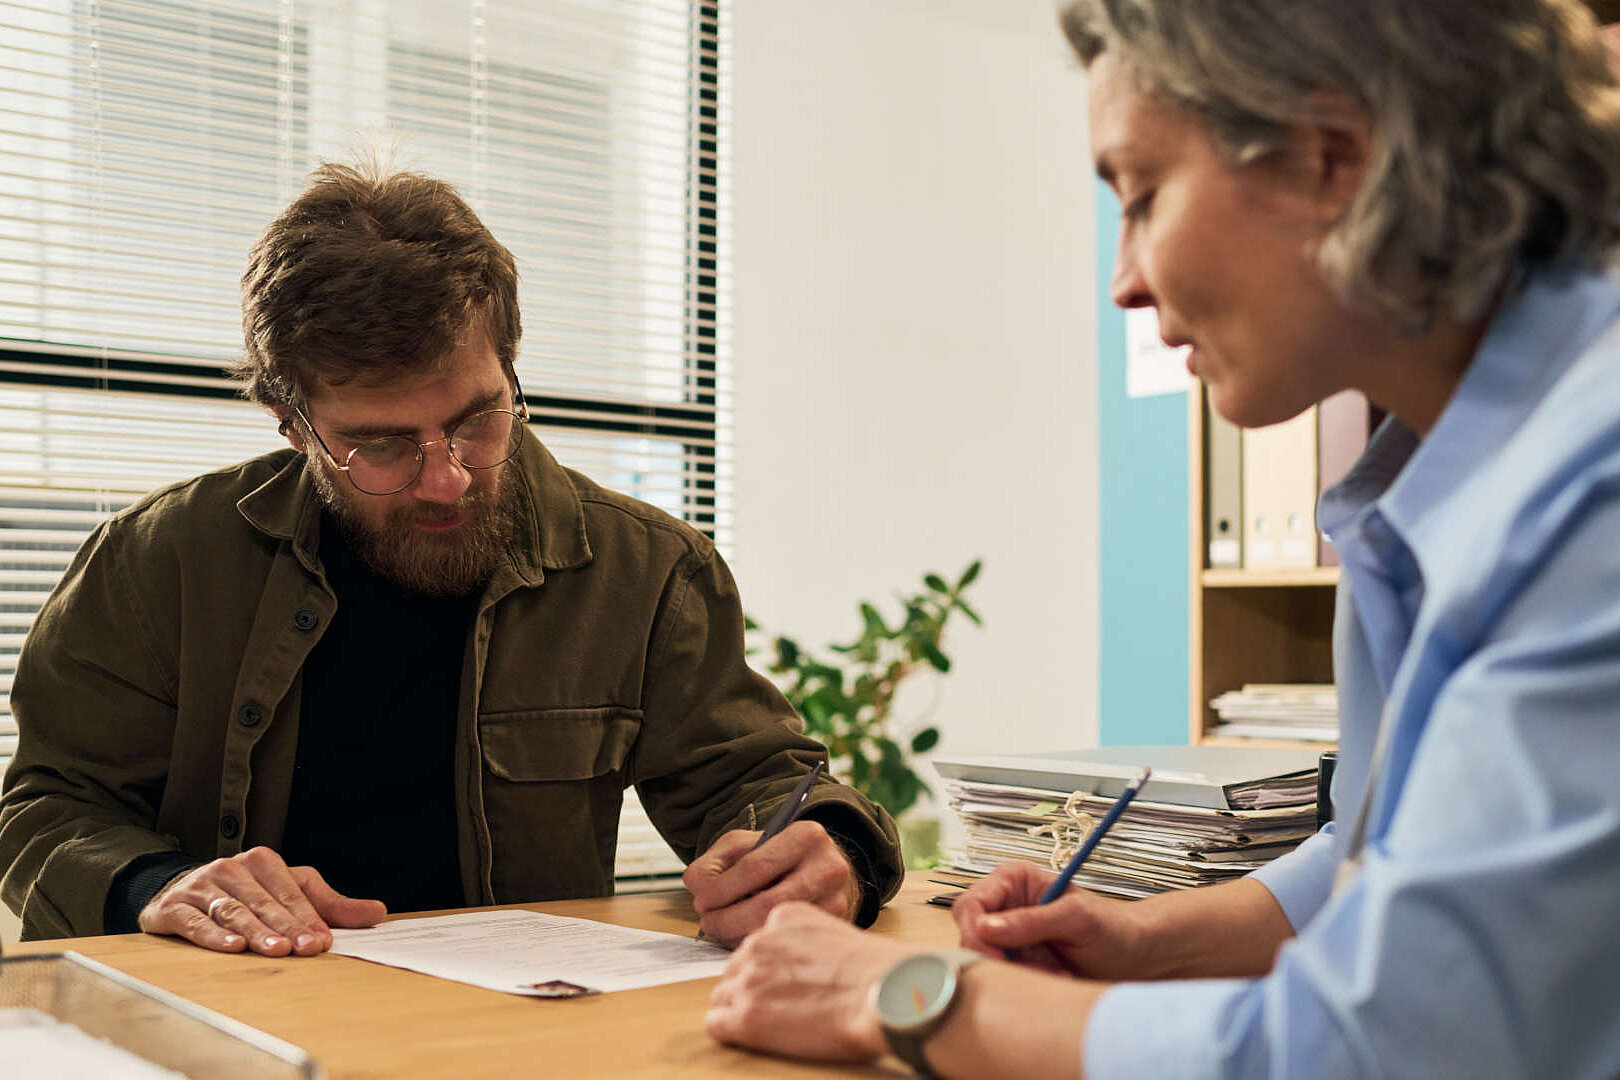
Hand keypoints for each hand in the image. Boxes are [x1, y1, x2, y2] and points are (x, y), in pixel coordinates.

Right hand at [138, 846, 386, 955]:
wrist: (180, 891)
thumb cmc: (246, 892)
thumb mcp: (289, 891)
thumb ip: (331, 905)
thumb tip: (378, 913)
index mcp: (263, 862)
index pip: (291, 892)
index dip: (308, 917)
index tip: (323, 942)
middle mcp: (232, 869)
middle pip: (264, 903)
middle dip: (287, 927)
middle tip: (306, 949)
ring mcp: (201, 887)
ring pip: (233, 912)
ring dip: (256, 932)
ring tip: (276, 950)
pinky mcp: (174, 908)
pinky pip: (196, 922)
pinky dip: (214, 935)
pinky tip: (231, 948)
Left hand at [683, 820, 859, 946]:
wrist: (823, 872)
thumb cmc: (777, 858)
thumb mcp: (744, 846)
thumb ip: (714, 863)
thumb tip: (700, 891)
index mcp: (806, 837)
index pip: (756, 868)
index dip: (721, 889)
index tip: (700, 902)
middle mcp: (829, 868)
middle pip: (768, 904)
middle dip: (728, 918)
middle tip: (707, 923)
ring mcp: (836, 902)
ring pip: (777, 929)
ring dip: (739, 935)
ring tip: (723, 929)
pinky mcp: (835, 929)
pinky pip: (787, 942)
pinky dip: (759, 942)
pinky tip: (747, 935)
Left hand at [706, 902, 904, 1061]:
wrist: (883, 994)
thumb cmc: (877, 971)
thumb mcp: (837, 933)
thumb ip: (808, 942)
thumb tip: (803, 967)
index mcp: (783, 916)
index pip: (755, 943)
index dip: (768, 968)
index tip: (784, 982)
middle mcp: (759, 942)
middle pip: (735, 968)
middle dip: (751, 987)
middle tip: (777, 1006)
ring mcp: (749, 979)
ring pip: (722, 995)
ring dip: (740, 1009)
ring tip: (770, 1023)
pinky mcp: (746, 1017)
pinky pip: (716, 1024)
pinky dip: (731, 1031)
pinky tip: (753, 1036)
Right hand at [953, 861, 1148, 978]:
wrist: (1135, 956)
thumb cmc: (1112, 927)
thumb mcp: (1075, 919)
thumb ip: (1031, 921)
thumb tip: (984, 927)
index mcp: (1013, 880)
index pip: (971, 904)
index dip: (976, 933)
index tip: (998, 960)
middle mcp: (1004, 904)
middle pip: (970, 934)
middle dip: (999, 959)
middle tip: (1032, 973)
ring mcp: (1009, 934)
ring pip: (986, 960)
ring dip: (1017, 973)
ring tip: (1055, 974)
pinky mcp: (1017, 960)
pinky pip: (1004, 976)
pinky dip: (1026, 983)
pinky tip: (1055, 979)